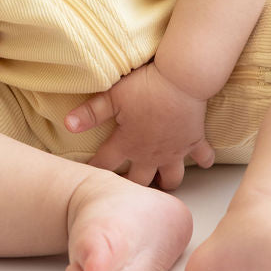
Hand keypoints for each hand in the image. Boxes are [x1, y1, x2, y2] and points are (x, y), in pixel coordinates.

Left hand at [63, 63, 214, 189]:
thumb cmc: (147, 86)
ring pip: (171, 178)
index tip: (86, 177)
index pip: (105, 163)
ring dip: (166, 182)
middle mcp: (151, 154)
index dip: (93, 169)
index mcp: (129, 143)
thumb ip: (90, 113)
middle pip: (139, 182)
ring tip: (159, 183)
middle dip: (130, 188)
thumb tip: (66, 125)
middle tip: (124, 190)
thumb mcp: (113, 96)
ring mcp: (175, 150)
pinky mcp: (194, 141)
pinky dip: (203, 160)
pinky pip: (202, 157)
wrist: (183, 79)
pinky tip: (202, 162)